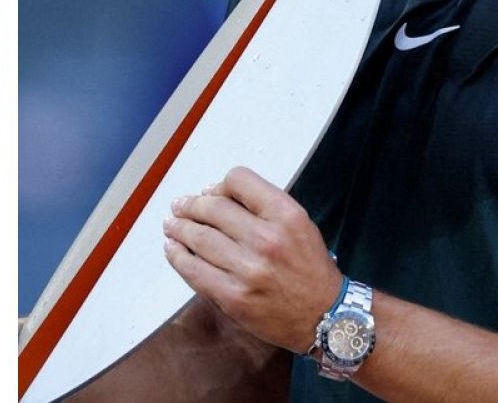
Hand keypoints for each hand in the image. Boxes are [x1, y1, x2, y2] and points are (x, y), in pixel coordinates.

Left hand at [163, 166, 341, 353]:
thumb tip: (211, 195)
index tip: (210, 193)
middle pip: (212, 207)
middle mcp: (266, 239)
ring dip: (178, 228)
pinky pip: (194, 270)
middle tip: (179, 207)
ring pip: (198, 237)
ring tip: (171, 225)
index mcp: (286, 216)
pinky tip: (173, 250)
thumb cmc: (310, 269)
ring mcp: (248, 270)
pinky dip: (177, 257)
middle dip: (190, 205)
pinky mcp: (233, 297)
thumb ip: (261, 207)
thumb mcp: (298, 225)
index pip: (238, 180)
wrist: (326, 318)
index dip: (219, 185)